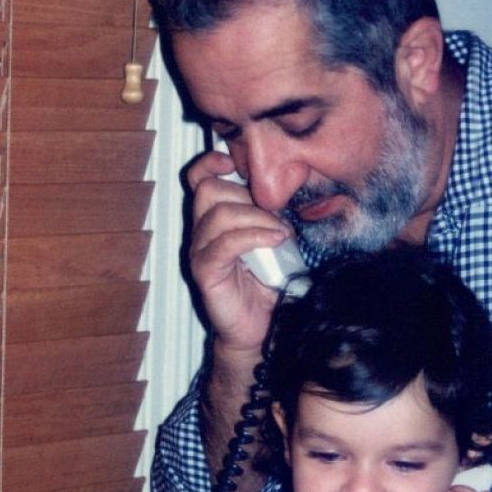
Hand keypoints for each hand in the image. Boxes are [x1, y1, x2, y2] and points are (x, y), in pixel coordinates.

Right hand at [183, 150, 295, 358]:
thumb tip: (291, 189)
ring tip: (280, 234)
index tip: (234, 162)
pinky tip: (274, 241)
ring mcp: (201, 251)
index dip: (211, 163)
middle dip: (248, 197)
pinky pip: (224, 243)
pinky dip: (253, 236)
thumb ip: (271, 215)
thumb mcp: (275, 240)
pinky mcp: (205, 271)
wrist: (260, 329)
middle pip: (210, 189)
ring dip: (256, 218)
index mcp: (216, 219)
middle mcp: (202, 231)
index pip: (200, 178)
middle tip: (276, 218)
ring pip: (218, 213)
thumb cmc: (268, 285)